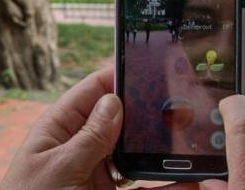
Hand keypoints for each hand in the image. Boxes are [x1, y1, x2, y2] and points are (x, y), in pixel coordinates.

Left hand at [0, 68, 196, 189]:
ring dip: (157, 149)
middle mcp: (81, 146)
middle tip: (178, 105)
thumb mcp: (58, 169)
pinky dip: (163, 184)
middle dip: (145, 112)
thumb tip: (114, 101)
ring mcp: (97, 171)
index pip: (92, 91)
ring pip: (134, 152)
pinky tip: (185, 181)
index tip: (148, 66)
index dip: (118, 76)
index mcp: (59, 129)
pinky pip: (143, 187)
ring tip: (186, 142)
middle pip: (120, 119)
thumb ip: (88, 137)